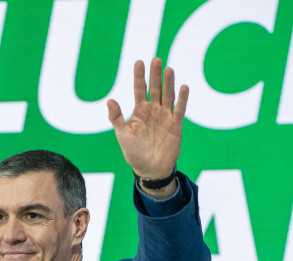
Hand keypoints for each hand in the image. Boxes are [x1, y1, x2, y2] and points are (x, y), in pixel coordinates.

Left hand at [106, 58, 188, 184]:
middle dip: (155, 75)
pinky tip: (183, 87)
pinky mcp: (176, 125)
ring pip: (168, 96)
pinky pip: (179, 110)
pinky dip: (182, 99)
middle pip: (155, 88)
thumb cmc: (134, 152)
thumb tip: (109, 100)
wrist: (150, 169)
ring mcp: (165, 116)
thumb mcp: (122, 135)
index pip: (139, 89)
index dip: (139, 76)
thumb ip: (117, 118)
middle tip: (156, 59)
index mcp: (140, 111)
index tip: (139, 62)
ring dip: (169, 83)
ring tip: (169, 69)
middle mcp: (153, 110)